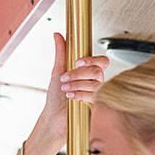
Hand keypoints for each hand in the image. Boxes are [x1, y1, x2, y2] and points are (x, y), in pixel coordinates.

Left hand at [30, 33, 106, 153]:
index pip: (101, 61)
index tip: (77, 61)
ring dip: (77, 84)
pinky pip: (95, 96)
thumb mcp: (57, 73)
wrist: (53, 120)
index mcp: (88, 73)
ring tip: (65, 89)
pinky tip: (71, 97)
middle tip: (65, 78)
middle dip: (80, 73)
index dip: (92, 59)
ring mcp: (98, 95)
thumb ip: (61, 53)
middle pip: (99, 71)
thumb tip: (57, 35)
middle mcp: (95, 83)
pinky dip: (81, 94)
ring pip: (97, 83)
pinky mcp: (98, 107)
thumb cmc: (56, 99)